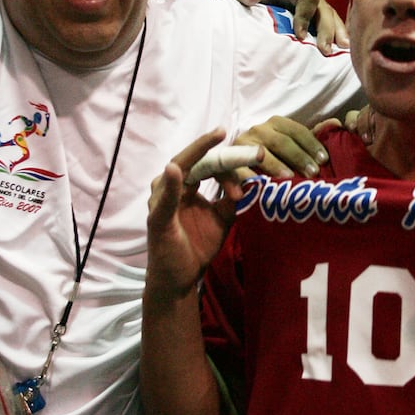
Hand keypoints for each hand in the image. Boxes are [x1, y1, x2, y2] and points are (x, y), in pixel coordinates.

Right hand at [146, 131, 247, 299]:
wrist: (181, 279)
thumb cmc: (197, 246)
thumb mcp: (222, 218)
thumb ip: (231, 198)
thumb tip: (250, 181)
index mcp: (185, 186)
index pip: (207, 163)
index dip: (230, 160)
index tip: (257, 156)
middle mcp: (170, 188)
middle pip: (193, 160)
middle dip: (215, 148)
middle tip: (232, 134)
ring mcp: (161, 202)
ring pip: (179, 170)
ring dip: (201, 158)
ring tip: (218, 140)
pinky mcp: (157, 220)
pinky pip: (164, 200)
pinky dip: (170, 185)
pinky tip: (176, 170)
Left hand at [218, 0, 348, 51]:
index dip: (305, 16)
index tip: (300, 36)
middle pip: (323, 8)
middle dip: (327, 29)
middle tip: (326, 51)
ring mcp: (309, 4)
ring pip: (330, 15)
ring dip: (337, 32)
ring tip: (344, 50)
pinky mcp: (310, 15)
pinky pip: (327, 22)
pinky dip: (335, 34)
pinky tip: (342, 50)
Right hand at [234, 115, 328, 177]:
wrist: (237, 163)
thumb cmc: (274, 154)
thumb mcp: (291, 144)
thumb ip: (310, 138)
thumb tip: (336, 123)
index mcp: (276, 123)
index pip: (296, 131)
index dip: (311, 144)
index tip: (323, 160)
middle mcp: (258, 130)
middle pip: (280, 142)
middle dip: (298, 157)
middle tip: (312, 173)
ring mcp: (242, 145)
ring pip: (259, 154)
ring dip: (274, 166)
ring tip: (288, 178)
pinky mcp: (226, 163)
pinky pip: (235, 171)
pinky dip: (242, 180)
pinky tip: (252, 190)